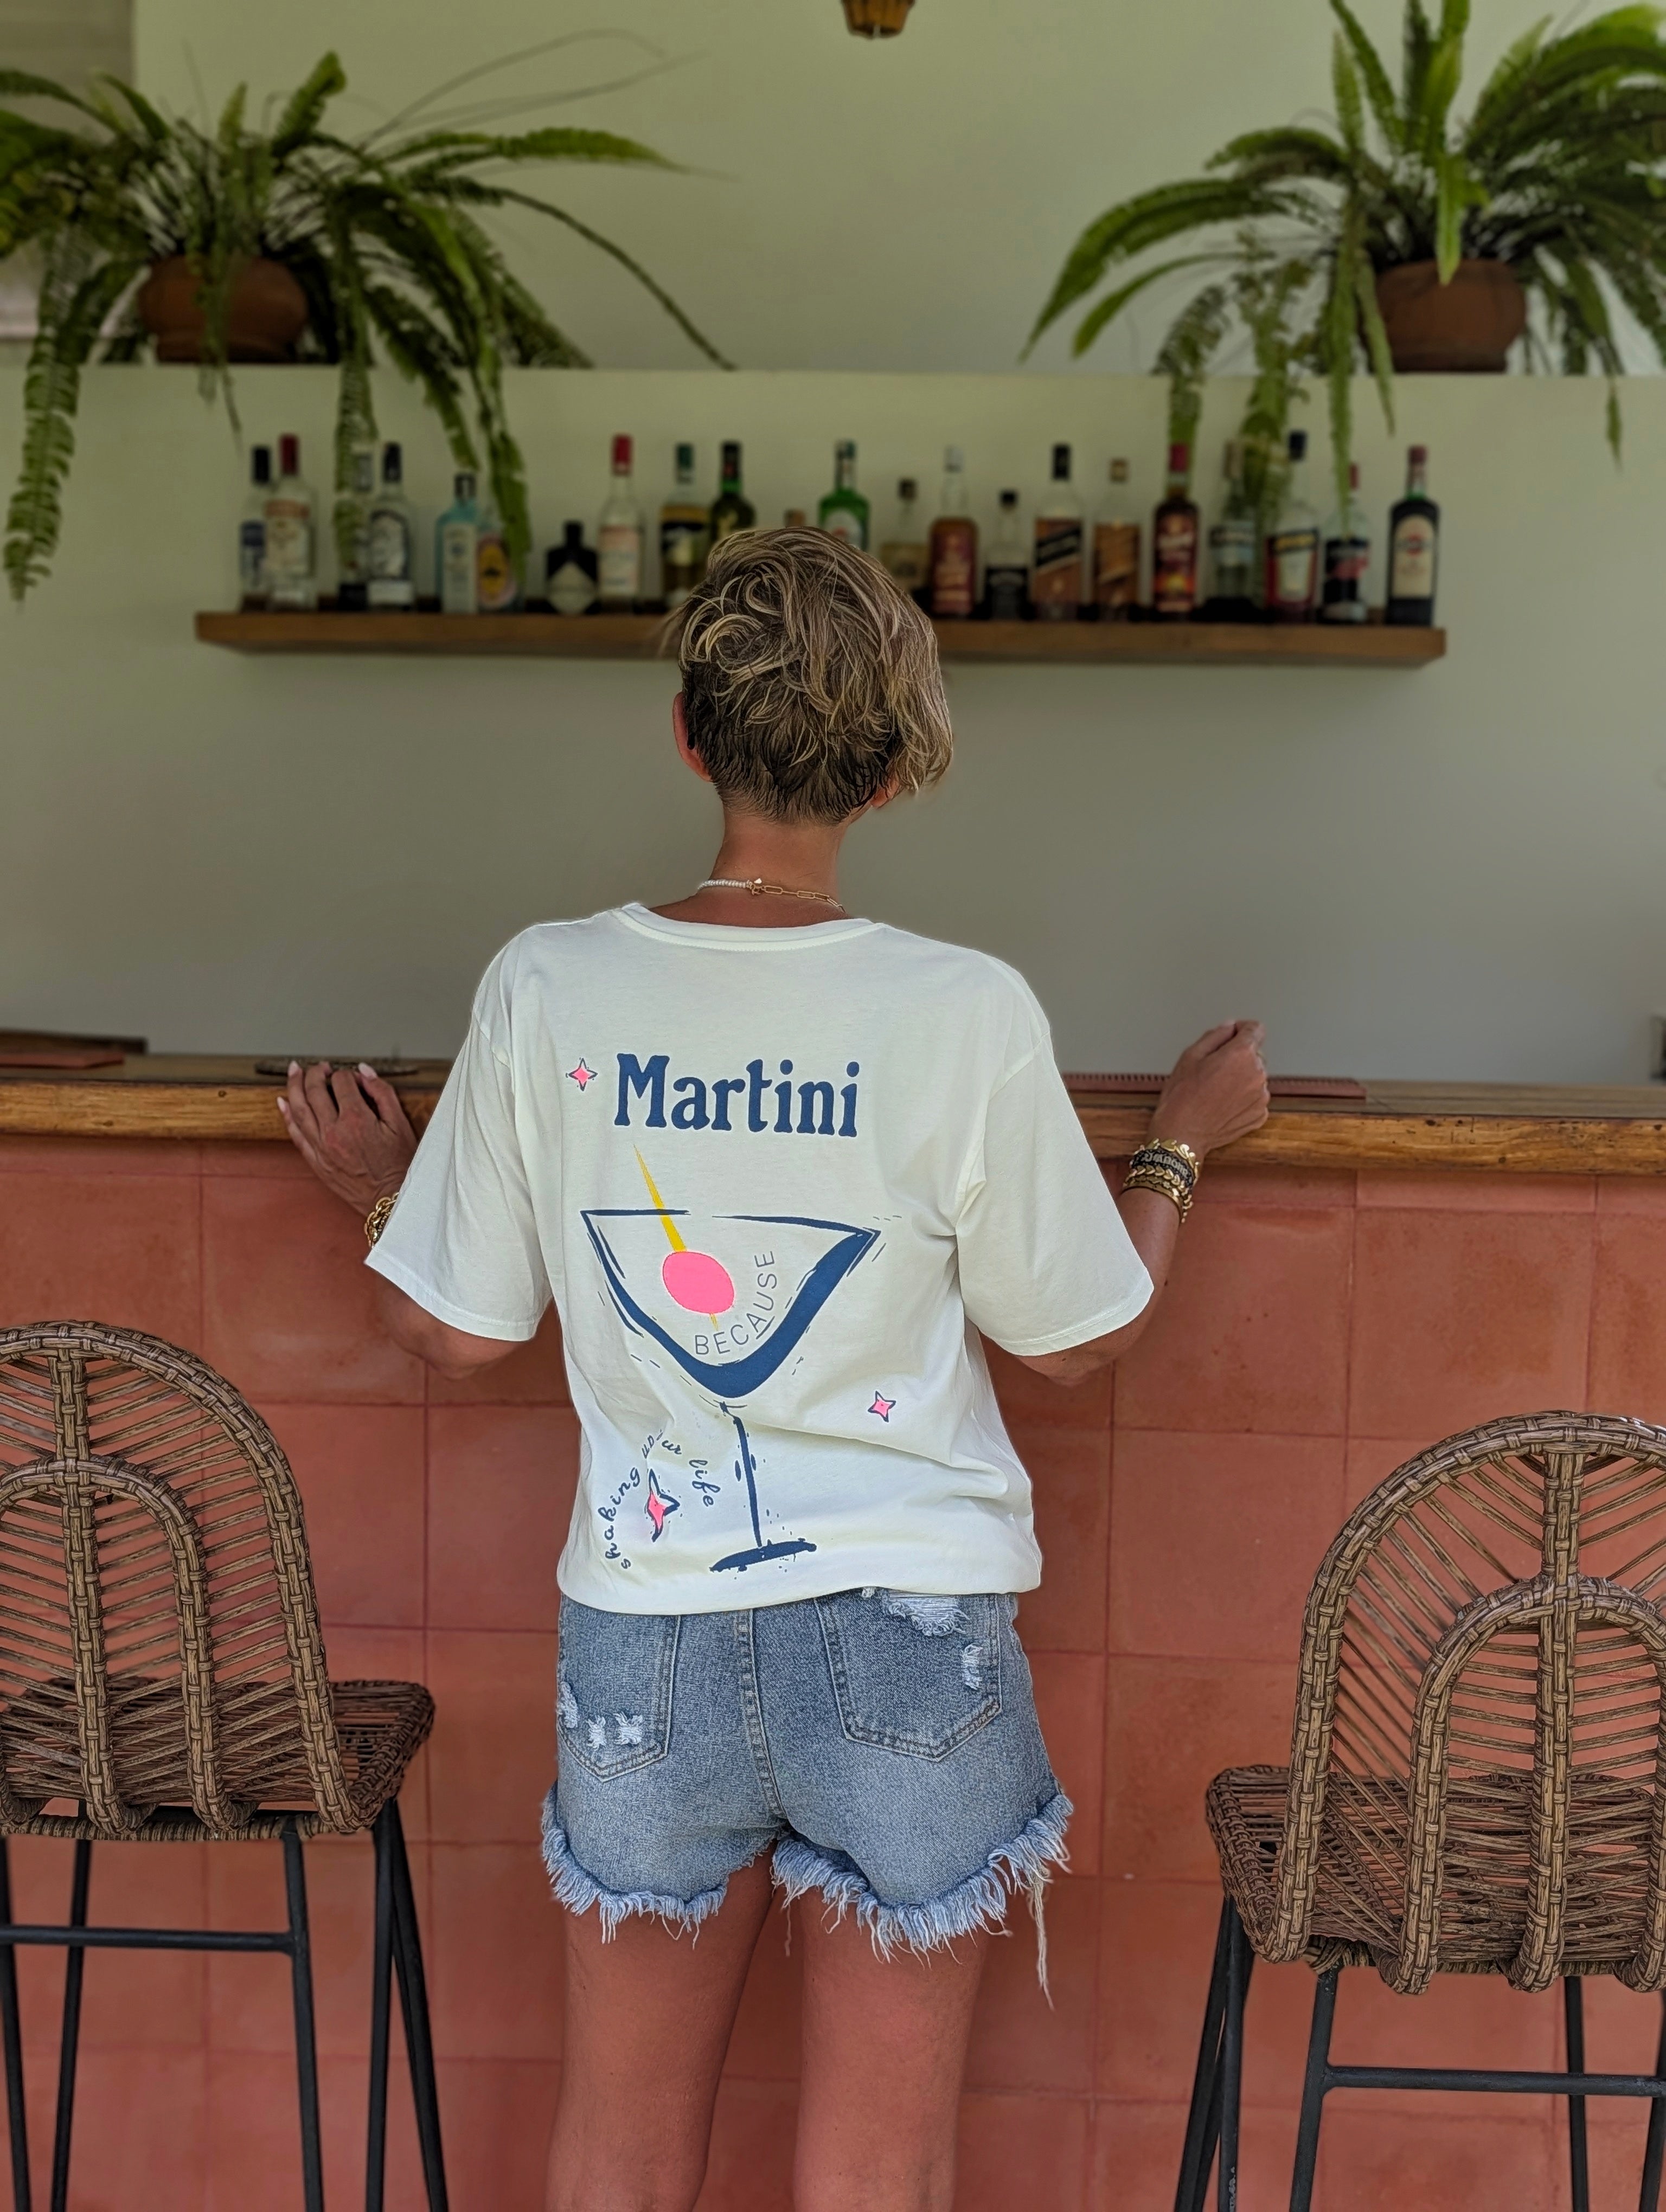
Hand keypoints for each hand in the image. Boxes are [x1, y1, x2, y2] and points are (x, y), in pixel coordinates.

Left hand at [277, 1060, 416, 1213]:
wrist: (391, 1200)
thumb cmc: (400, 1165)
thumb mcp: (401, 1124)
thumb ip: (382, 1093)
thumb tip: (364, 1072)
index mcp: (357, 1120)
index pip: (342, 1082)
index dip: (346, 1074)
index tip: (352, 1077)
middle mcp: (334, 1132)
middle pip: (314, 1090)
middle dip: (316, 1072)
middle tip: (320, 1067)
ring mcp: (321, 1147)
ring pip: (299, 1108)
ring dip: (294, 1085)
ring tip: (294, 1071)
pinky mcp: (316, 1161)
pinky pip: (295, 1133)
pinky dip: (287, 1115)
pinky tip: (282, 1102)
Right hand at [1148, 1021, 1269, 1157]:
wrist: (1182, 1134)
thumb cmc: (1181, 1097)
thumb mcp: (1190, 1056)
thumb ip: (1215, 1035)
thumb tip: (1229, 1027)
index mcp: (1241, 1054)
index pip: (1256, 1029)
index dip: (1242, 1029)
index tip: (1233, 1034)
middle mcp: (1257, 1074)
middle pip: (1254, 1055)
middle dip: (1238, 1057)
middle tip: (1214, 1070)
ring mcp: (1261, 1097)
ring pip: (1255, 1077)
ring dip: (1241, 1079)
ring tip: (1216, 1091)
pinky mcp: (1259, 1115)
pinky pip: (1255, 1098)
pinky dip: (1243, 1099)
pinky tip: (1222, 1104)